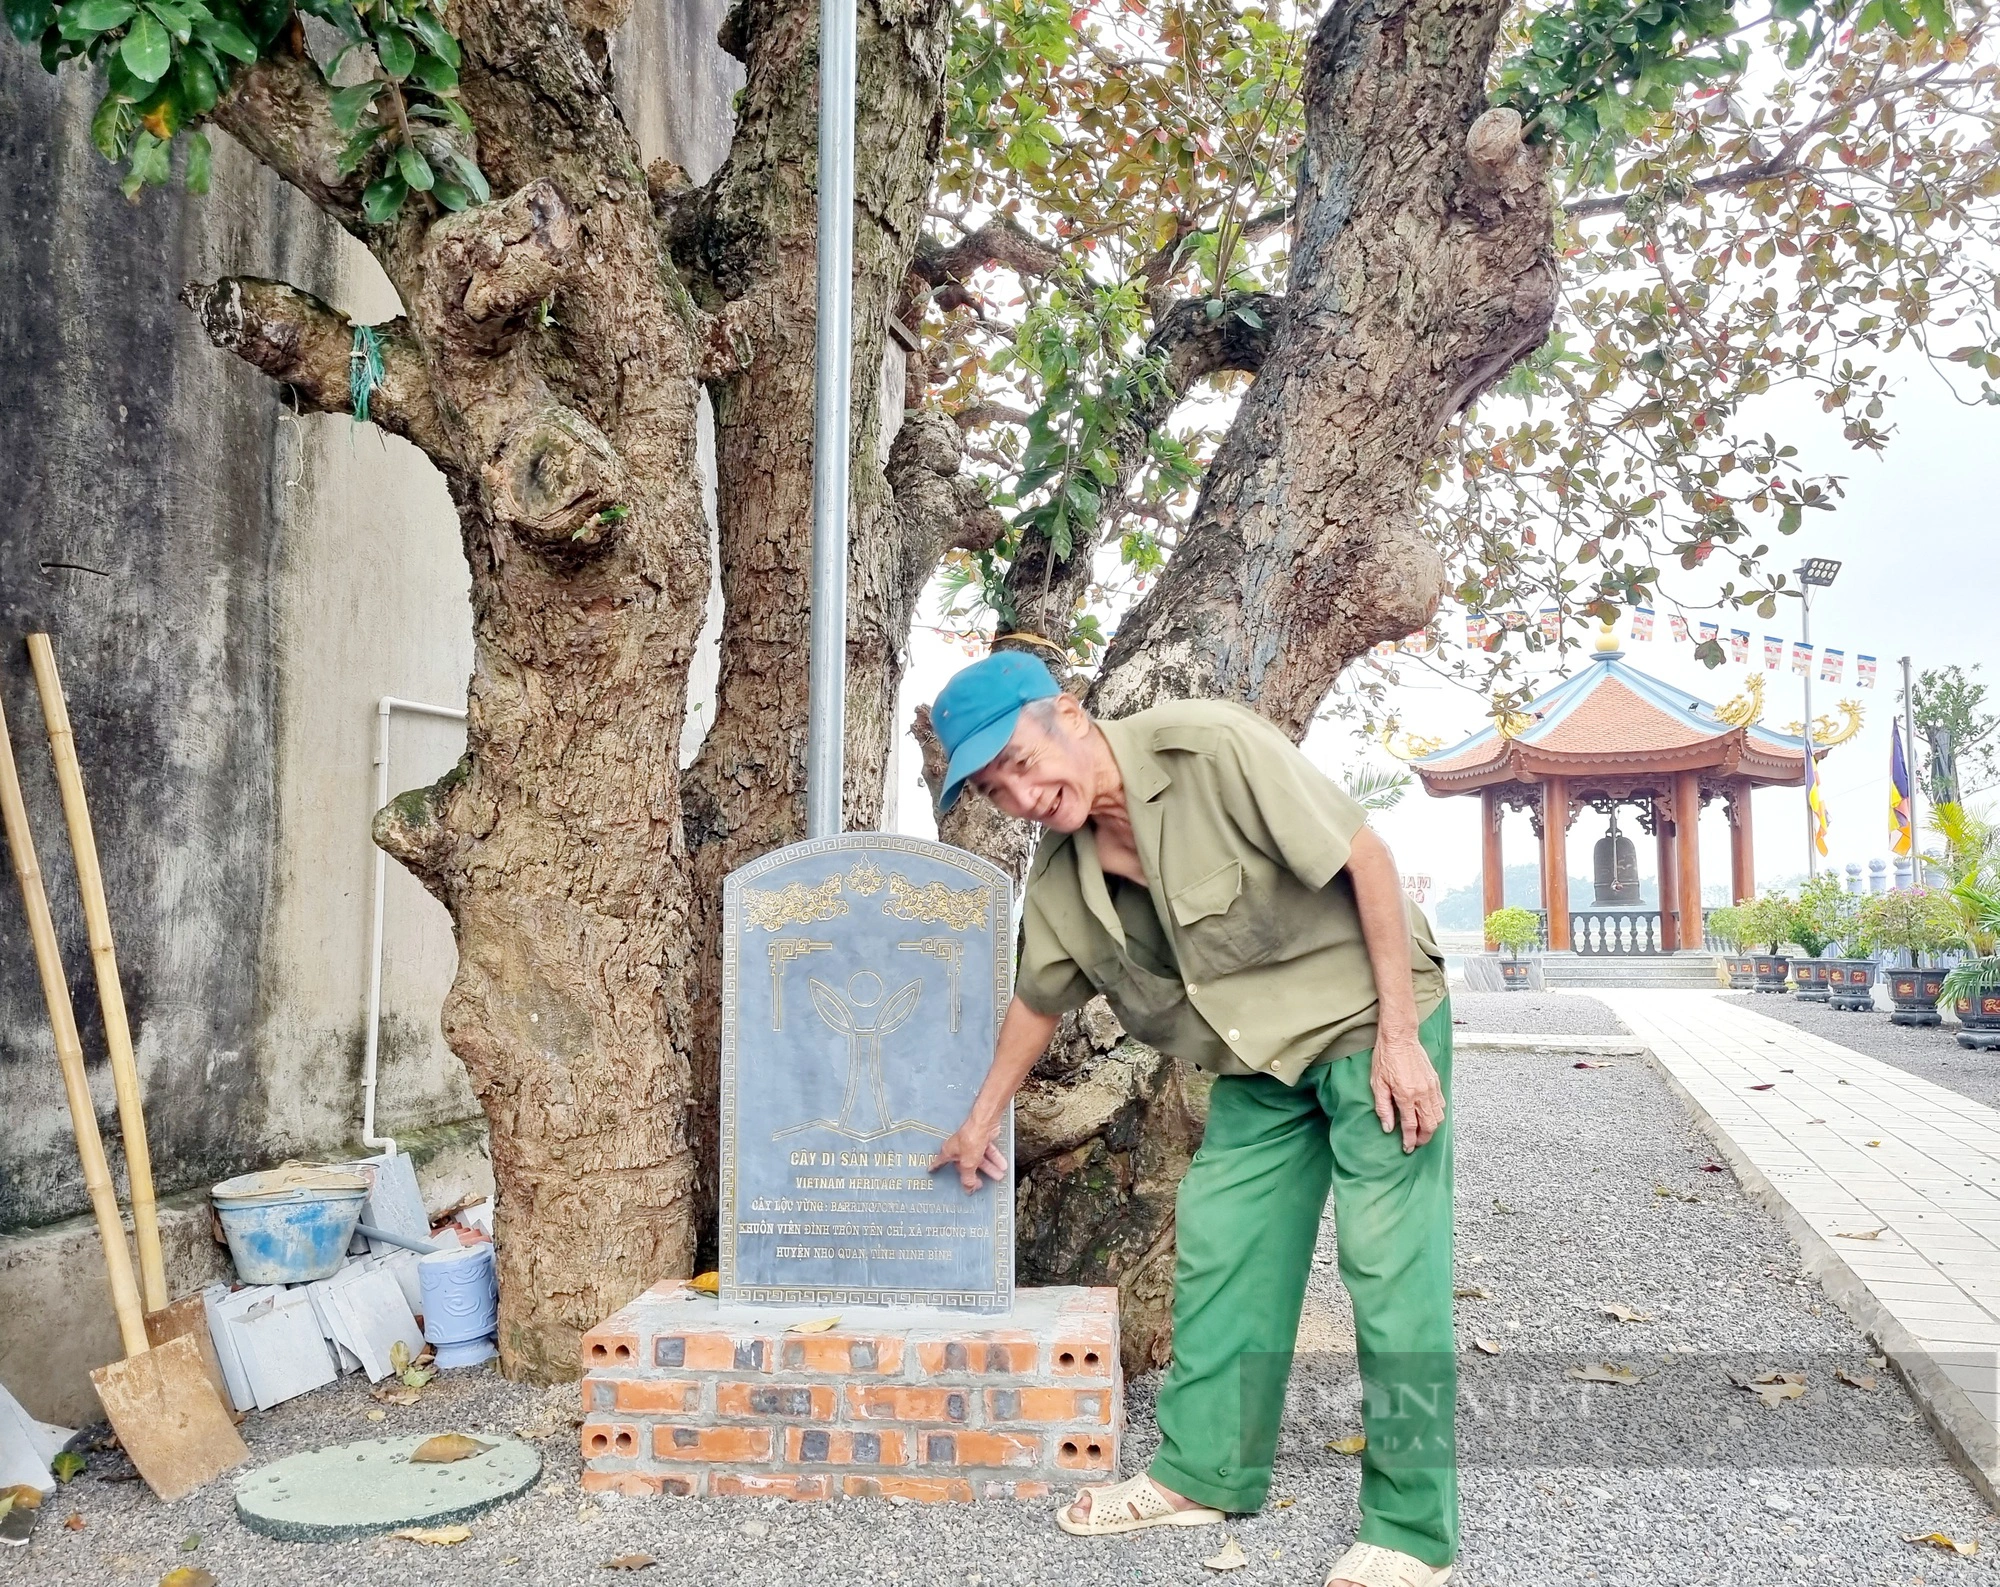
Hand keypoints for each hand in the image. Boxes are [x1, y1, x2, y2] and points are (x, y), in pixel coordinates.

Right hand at [930, 1114, 1007, 1191]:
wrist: (985, 1123)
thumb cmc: (971, 1137)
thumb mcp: (968, 1164)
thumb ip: (968, 1178)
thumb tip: (968, 1189)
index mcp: (949, 1151)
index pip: (939, 1162)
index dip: (936, 1167)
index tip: (932, 1171)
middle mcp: (958, 1147)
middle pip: (964, 1165)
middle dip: (974, 1175)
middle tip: (979, 1184)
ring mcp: (970, 1143)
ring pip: (979, 1159)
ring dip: (989, 1168)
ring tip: (997, 1175)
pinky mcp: (981, 1139)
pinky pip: (987, 1152)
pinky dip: (994, 1159)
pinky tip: (1001, 1165)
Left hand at [1370, 1029, 1444, 1152]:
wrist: (1400, 1038)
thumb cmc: (1385, 1059)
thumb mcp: (1377, 1084)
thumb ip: (1383, 1108)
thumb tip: (1388, 1128)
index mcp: (1406, 1096)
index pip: (1410, 1126)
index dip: (1409, 1140)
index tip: (1407, 1148)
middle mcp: (1422, 1094)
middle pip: (1429, 1125)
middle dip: (1424, 1138)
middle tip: (1416, 1144)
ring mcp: (1431, 1088)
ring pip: (1438, 1116)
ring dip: (1432, 1128)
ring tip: (1422, 1132)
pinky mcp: (1435, 1081)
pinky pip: (1441, 1103)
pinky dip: (1437, 1114)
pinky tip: (1428, 1115)